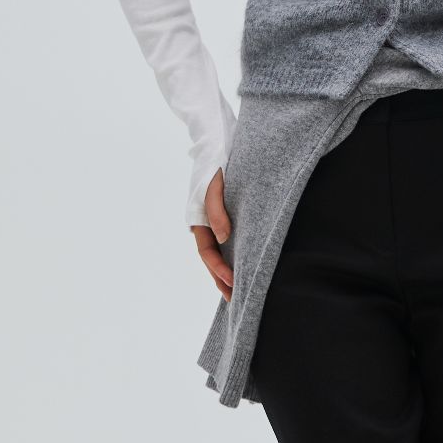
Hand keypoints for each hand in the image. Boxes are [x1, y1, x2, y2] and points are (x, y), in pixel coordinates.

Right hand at [192, 168, 233, 299]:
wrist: (217, 143)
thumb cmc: (215, 164)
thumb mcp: (214, 185)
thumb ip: (217, 211)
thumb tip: (224, 237)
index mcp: (198, 220)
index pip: (207, 251)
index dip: (219, 268)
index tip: (233, 281)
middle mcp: (204, 225)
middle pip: (212, 258)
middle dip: (221, 279)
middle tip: (235, 300)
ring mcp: (214, 222)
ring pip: (220, 252)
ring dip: (226, 271)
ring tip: (238, 292)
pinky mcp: (227, 217)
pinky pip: (228, 242)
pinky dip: (235, 255)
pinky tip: (245, 266)